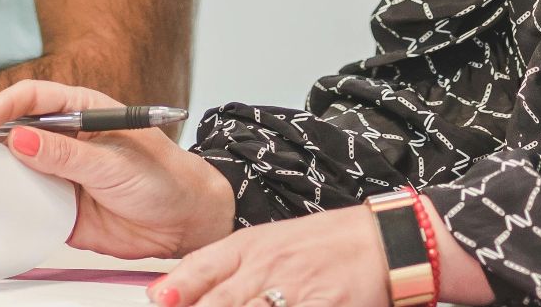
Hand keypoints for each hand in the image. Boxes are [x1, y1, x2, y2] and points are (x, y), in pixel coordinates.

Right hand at [0, 80, 233, 258]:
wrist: (185, 223)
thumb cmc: (164, 178)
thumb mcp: (114, 163)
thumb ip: (67, 154)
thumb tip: (22, 138)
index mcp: (82, 112)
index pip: (34, 98)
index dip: (6, 104)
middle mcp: (66, 141)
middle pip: (16, 131)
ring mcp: (61, 174)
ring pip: (17, 168)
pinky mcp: (59, 208)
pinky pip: (27, 205)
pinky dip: (12, 206)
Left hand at [144, 206, 388, 306]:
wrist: (383, 240)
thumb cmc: (325, 244)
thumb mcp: (269, 243)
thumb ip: (225, 265)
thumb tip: (175, 291)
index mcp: (250, 246)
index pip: (201, 268)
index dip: (175, 290)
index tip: (157, 301)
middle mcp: (267, 266)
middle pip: (219, 301)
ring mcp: (294, 290)